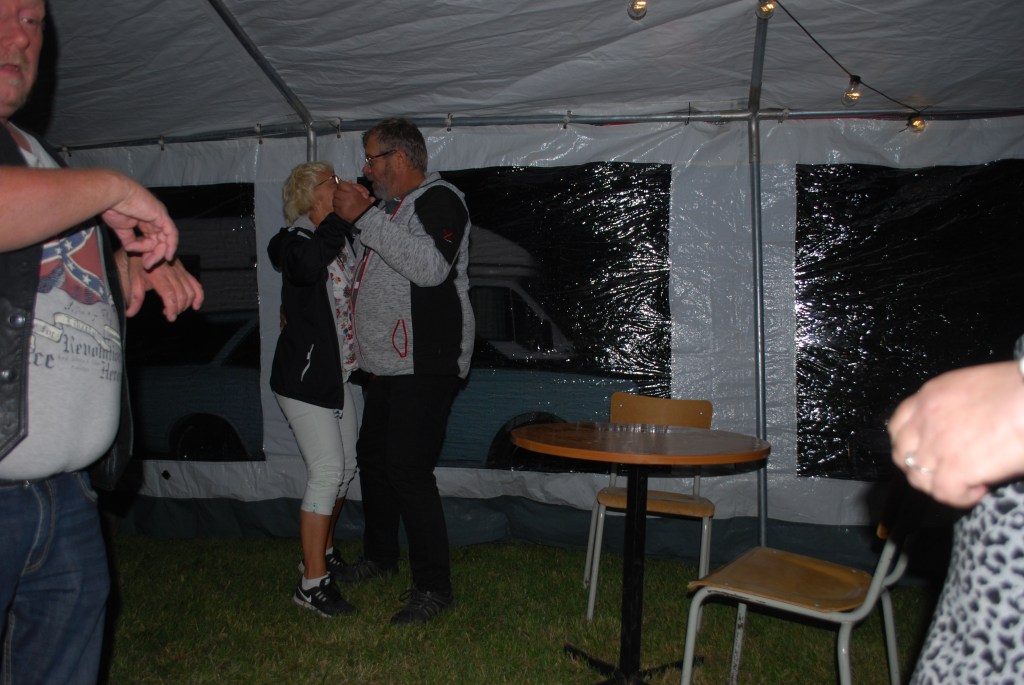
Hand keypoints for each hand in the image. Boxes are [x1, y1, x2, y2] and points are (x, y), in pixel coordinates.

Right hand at [101, 177, 178, 268]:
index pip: (152, 240)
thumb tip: (131, 249)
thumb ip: (129, 239)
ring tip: (148, 262)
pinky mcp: (162, 216)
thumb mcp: (121, 228)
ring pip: (165, 240)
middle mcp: (153, 219)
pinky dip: (171, 245)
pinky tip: (168, 256)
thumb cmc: (113, 207)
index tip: (143, 263)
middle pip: (159, 242)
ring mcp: (159, 217)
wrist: (113, 196)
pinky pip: (171, 233)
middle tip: (147, 266)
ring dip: (158, 253)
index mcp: (144, 220)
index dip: (148, 252)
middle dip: (154, 255)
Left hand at [121, 253, 204, 320]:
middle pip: (182, 295)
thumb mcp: (133, 279)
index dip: (172, 308)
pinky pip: (196, 285)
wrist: (146, 248)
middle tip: (169, 315)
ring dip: (186, 304)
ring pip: (190, 291)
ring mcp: (180, 271)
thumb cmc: (138, 264)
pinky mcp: (185, 271)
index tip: (170, 317)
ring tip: (176, 309)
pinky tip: (195, 306)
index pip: (170, 294)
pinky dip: (199, 297)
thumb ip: (134, 297)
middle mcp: (171, 272)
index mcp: (158, 274)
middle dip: (178, 309)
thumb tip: (129, 314)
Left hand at [332, 181, 374, 221]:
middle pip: (336, 191)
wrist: (364, 218)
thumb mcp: (363, 193)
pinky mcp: (339, 212)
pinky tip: (342, 207)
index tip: (345, 188)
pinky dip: (337, 206)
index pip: (341, 184)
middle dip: (340, 192)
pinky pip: (334, 206)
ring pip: (334, 199)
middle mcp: (345, 198)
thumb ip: (357, 187)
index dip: (343, 185)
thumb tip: (349, 181)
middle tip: (345, 195)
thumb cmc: (365, 205)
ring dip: (338, 199)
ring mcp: (341, 206)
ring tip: (344, 201)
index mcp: (352, 193)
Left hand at [888, 360, 1023, 507]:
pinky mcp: (955, 467)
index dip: (908, 443)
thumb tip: (959, 430)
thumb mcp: (974, 387)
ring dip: (941, 484)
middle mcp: (926, 419)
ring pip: (918, 477)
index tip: (926, 452)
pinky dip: (961, 496)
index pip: (898, 425)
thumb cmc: (1018, 389)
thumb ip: (955, 408)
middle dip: (920, 468)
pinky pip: (944, 493)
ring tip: (967, 481)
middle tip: (947, 471)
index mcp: (931, 395)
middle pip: (902, 454)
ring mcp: (936, 444)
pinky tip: (981, 488)